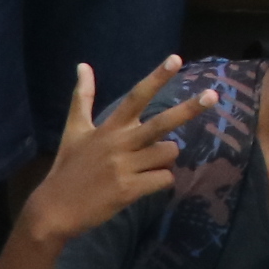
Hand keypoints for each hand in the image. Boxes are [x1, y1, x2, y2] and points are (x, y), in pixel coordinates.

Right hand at [21, 60, 211, 244]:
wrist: (54, 209)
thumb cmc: (68, 168)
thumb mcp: (74, 130)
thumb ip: (82, 98)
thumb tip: (82, 65)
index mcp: (108, 128)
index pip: (135, 97)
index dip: (156, 77)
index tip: (177, 59)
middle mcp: (118, 143)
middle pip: (161, 123)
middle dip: (189, 109)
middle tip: (213, 95)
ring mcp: (125, 167)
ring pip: (168, 154)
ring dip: (165, 159)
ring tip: (146, 166)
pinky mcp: (129, 189)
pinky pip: (164, 179)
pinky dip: (161, 181)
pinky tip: (145, 184)